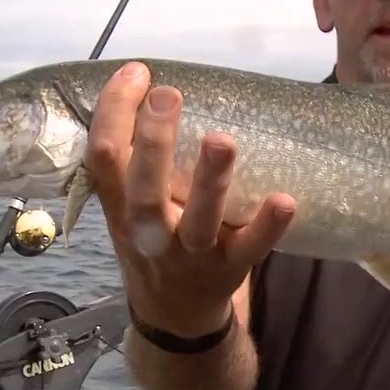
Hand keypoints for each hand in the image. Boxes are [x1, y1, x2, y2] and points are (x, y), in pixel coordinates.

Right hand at [85, 61, 296, 336]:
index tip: (138, 73)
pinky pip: (251, 248)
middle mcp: (151, 232)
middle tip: (169, 95)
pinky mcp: (230, 269)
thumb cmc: (153, 243)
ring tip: (222, 139)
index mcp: (119, 209)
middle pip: (145, 189)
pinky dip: (268, 226)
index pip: (104, 157)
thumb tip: (144, 85)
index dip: (114, 113)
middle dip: (154, 142)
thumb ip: (131, 162)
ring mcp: (192, 254)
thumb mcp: (126, 209)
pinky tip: (285, 200)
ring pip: (197, 219)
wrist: (173, 316)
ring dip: (210, 180)